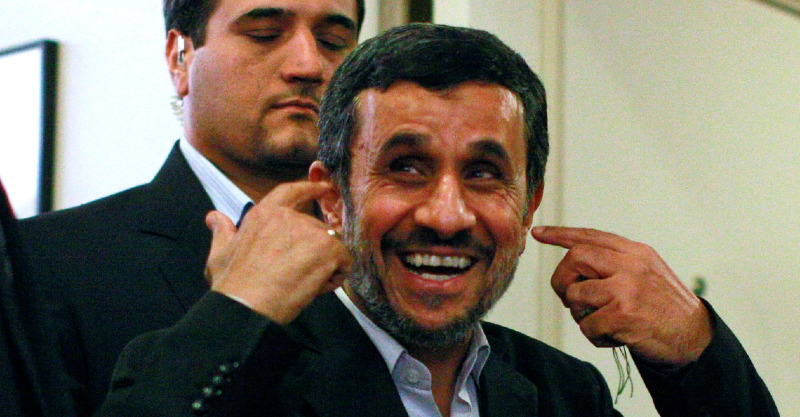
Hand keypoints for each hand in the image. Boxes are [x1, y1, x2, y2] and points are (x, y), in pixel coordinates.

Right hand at [204, 181, 351, 324]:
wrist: (247, 305)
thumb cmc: (233, 284)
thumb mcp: (220, 253)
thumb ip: (223, 232)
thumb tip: (214, 218)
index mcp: (264, 215)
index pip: (290, 192)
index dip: (309, 189)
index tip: (323, 188)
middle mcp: (289, 217)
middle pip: (315, 228)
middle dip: (313, 250)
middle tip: (296, 274)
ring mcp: (311, 231)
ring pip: (331, 245)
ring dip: (324, 264)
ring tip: (303, 284)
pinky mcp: (328, 249)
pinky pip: (344, 261)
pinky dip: (336, 276)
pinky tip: (317, 287)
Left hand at [531, 226, 712, 366]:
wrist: (695, 338)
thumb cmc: (664, 307)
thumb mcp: (646, 272)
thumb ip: (615, 263)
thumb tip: (573, 262)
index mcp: (635, 252)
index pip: (591, 236)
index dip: (561, 234)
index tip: (539, 233)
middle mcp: (631, 265)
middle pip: (575, 258)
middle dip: (563, 280)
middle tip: (570, 298)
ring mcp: (627, 289)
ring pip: (576, 294)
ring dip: (580, 314)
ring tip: (599, 321)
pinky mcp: (623, 315)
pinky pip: (587, 326)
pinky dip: (594, 336)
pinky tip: (612, 338)